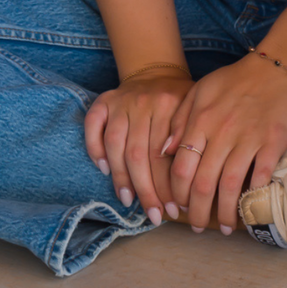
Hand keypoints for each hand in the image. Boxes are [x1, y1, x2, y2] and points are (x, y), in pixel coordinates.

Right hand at [84, 74, 192, 225]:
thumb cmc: (178, 100)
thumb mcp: (194, 111)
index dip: (167, 187)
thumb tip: (183, 176)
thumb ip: (188, 137)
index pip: (164, 155)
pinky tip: (103, 169)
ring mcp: (121, 101)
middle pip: (139, 155)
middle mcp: (143, 102)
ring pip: (115, 146)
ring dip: (120, 177)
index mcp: (169, 104)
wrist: (156, 71)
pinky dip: (94, 148)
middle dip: (146, 190)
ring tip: (128, 200)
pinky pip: (93, 126)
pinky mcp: (103, 101)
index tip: (173, 211)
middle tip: (154, 215)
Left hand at [164, 57, 286, 233]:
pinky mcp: (274, 142)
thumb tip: (165, 151)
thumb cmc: (238, 78)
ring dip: (226, 213)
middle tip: (197, 226)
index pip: (182, 167)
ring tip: (226, 228)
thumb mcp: (201, 90)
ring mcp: (249, 138)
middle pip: (203, 183)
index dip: (178, 194)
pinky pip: (260, 177)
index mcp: (201, 119)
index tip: (178, 207)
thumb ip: (180, 118)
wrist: (279, 66)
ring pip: (230, 187)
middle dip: (197, 212)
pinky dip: (253, 197)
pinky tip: (249, 209)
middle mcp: (222, 132)